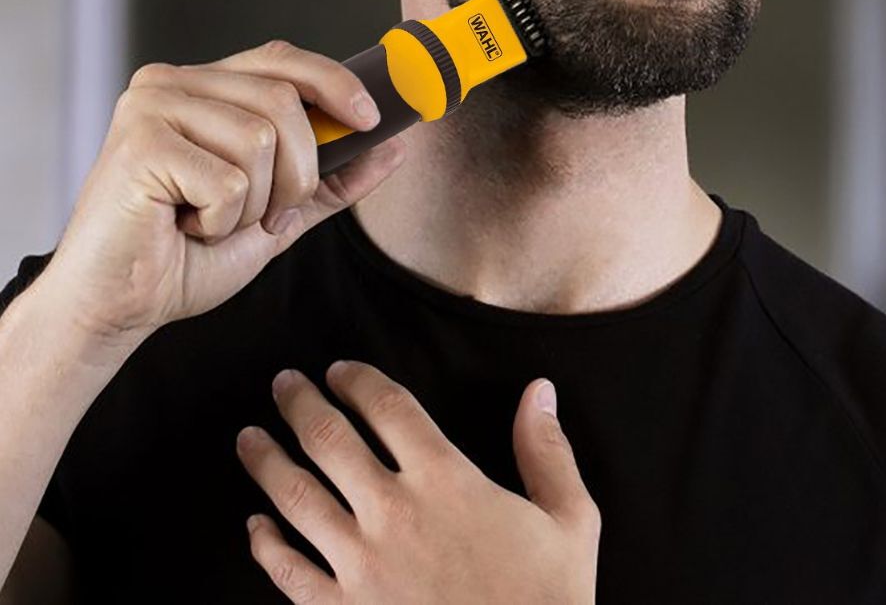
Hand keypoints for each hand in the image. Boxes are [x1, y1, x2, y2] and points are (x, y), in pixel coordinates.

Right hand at [40, 41, 405, 347]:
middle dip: (298, 171)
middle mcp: (173, 83)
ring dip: (254, 202)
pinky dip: (222, 220)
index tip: (370, 119)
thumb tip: (395, 147)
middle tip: (268, 214)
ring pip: (260, 139)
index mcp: (203, 88)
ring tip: (211, 221)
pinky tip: (183, 228)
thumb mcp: (278, 212)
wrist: (118, 307)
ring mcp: (151, 106)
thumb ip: (332, 179)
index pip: (281, 60)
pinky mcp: (139, 142)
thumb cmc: (184, 257)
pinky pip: (228, 179)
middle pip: (283, 100)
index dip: (334, 82)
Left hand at [236, 361, 600, 603]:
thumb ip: (548, 453)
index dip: (357, 380)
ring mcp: (361, 567)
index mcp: (445, 480)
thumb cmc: (547, 602)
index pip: (387, 407)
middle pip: (329, 439)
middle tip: (282, 383)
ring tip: (248, 437)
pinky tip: (253, 527)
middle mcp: (393, 513)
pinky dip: (265, 548)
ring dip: (266, 461)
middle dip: (299, 403)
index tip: (339, 370)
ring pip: (296, 498)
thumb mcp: (570, 522)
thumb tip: (540, 391)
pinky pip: (289, 575)